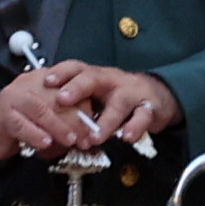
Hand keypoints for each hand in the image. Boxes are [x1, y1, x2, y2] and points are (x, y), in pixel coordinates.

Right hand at [0, 70, 83, 161]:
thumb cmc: (24, 127)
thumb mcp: (50, 122)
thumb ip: (68, 121)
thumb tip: (89, 134)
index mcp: (44, 80)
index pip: (69, 88)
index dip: (85, 107)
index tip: (95, 127)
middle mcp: (29, 83)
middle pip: (57, 97)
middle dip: (75, 119)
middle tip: (85, 139)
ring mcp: (13, 97)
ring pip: (41, 109)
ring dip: (58, 126)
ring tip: (70, 141)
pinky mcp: (2, 114)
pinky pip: (21, 124)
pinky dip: (36, 134)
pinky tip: (45, 143)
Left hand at [39, 62, 178, 150]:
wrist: (159, 96)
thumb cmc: (119, 96)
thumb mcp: (97, 95)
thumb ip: (77, 105)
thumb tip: (45, 122)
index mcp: (96, 76)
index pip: (76, 68)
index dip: (61, 73)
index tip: (46, 81)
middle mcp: (112, 81)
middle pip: (93, 78)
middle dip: (76, 88)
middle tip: (62, 100)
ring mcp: (132, 93)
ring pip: (119, 103)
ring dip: (106, 121)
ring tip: (95, 137)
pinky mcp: (149, 108)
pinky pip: (143, 117)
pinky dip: (135, 127)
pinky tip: (127, 137)